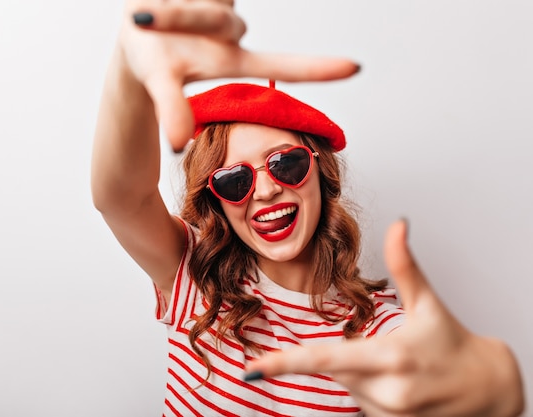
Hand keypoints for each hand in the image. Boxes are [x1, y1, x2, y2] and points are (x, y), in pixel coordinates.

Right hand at [118, 0, 359, 151]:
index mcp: (232, 60)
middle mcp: (233, 31)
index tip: (355, 68)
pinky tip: (158, 2)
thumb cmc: (151, 62)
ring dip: (173, 7)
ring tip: (145, 14)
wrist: (133, 34)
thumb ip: (172, 109)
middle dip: (182, 15)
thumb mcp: (159, 82)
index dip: (317, 69)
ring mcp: (224, 5)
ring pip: (210, 2)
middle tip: (142, 18)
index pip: (283, 66)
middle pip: (224, 20)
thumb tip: (176, 145)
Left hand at [244, 220, 524, 416]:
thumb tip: (397, 225)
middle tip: (386, 347)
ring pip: (349, 388)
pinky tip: (400, 383)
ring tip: (400, 366)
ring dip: (361, 374)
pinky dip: (370, 390)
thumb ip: (405, 266)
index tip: (254, 368)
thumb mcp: (429, 303)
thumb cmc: (454, 344)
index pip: (326, 360)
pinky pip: (362, 404)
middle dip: (348, 355)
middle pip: (336, 370)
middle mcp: (388, 392)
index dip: (286, 363)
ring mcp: (390, 414)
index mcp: (391, 357)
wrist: (488, 390)